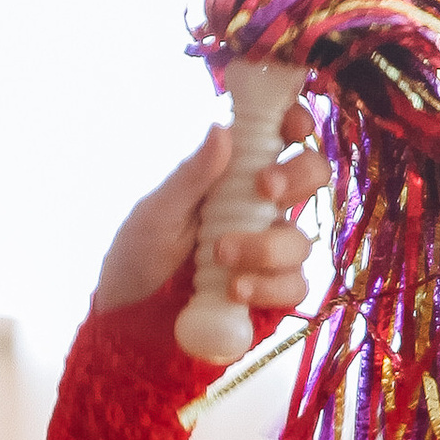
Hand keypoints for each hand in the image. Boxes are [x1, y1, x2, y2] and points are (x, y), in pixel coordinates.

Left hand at [91, 103, 326, 320]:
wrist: (128, 316)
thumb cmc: (138, 254)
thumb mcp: (157, 212)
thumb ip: (191, 175)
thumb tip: (222, 129)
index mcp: (234, 175)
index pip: (280, 137)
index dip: (298, 123)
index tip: (294, 126)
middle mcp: (259, 208)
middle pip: (312, 177)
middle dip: (298, 176)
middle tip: (264, 188)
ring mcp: (268, 250)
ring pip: (301, 239)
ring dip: (266, 246)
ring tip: (221, 256)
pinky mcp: (270, 291)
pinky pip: (294, 286)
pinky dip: (270, 287)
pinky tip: (236, 290)